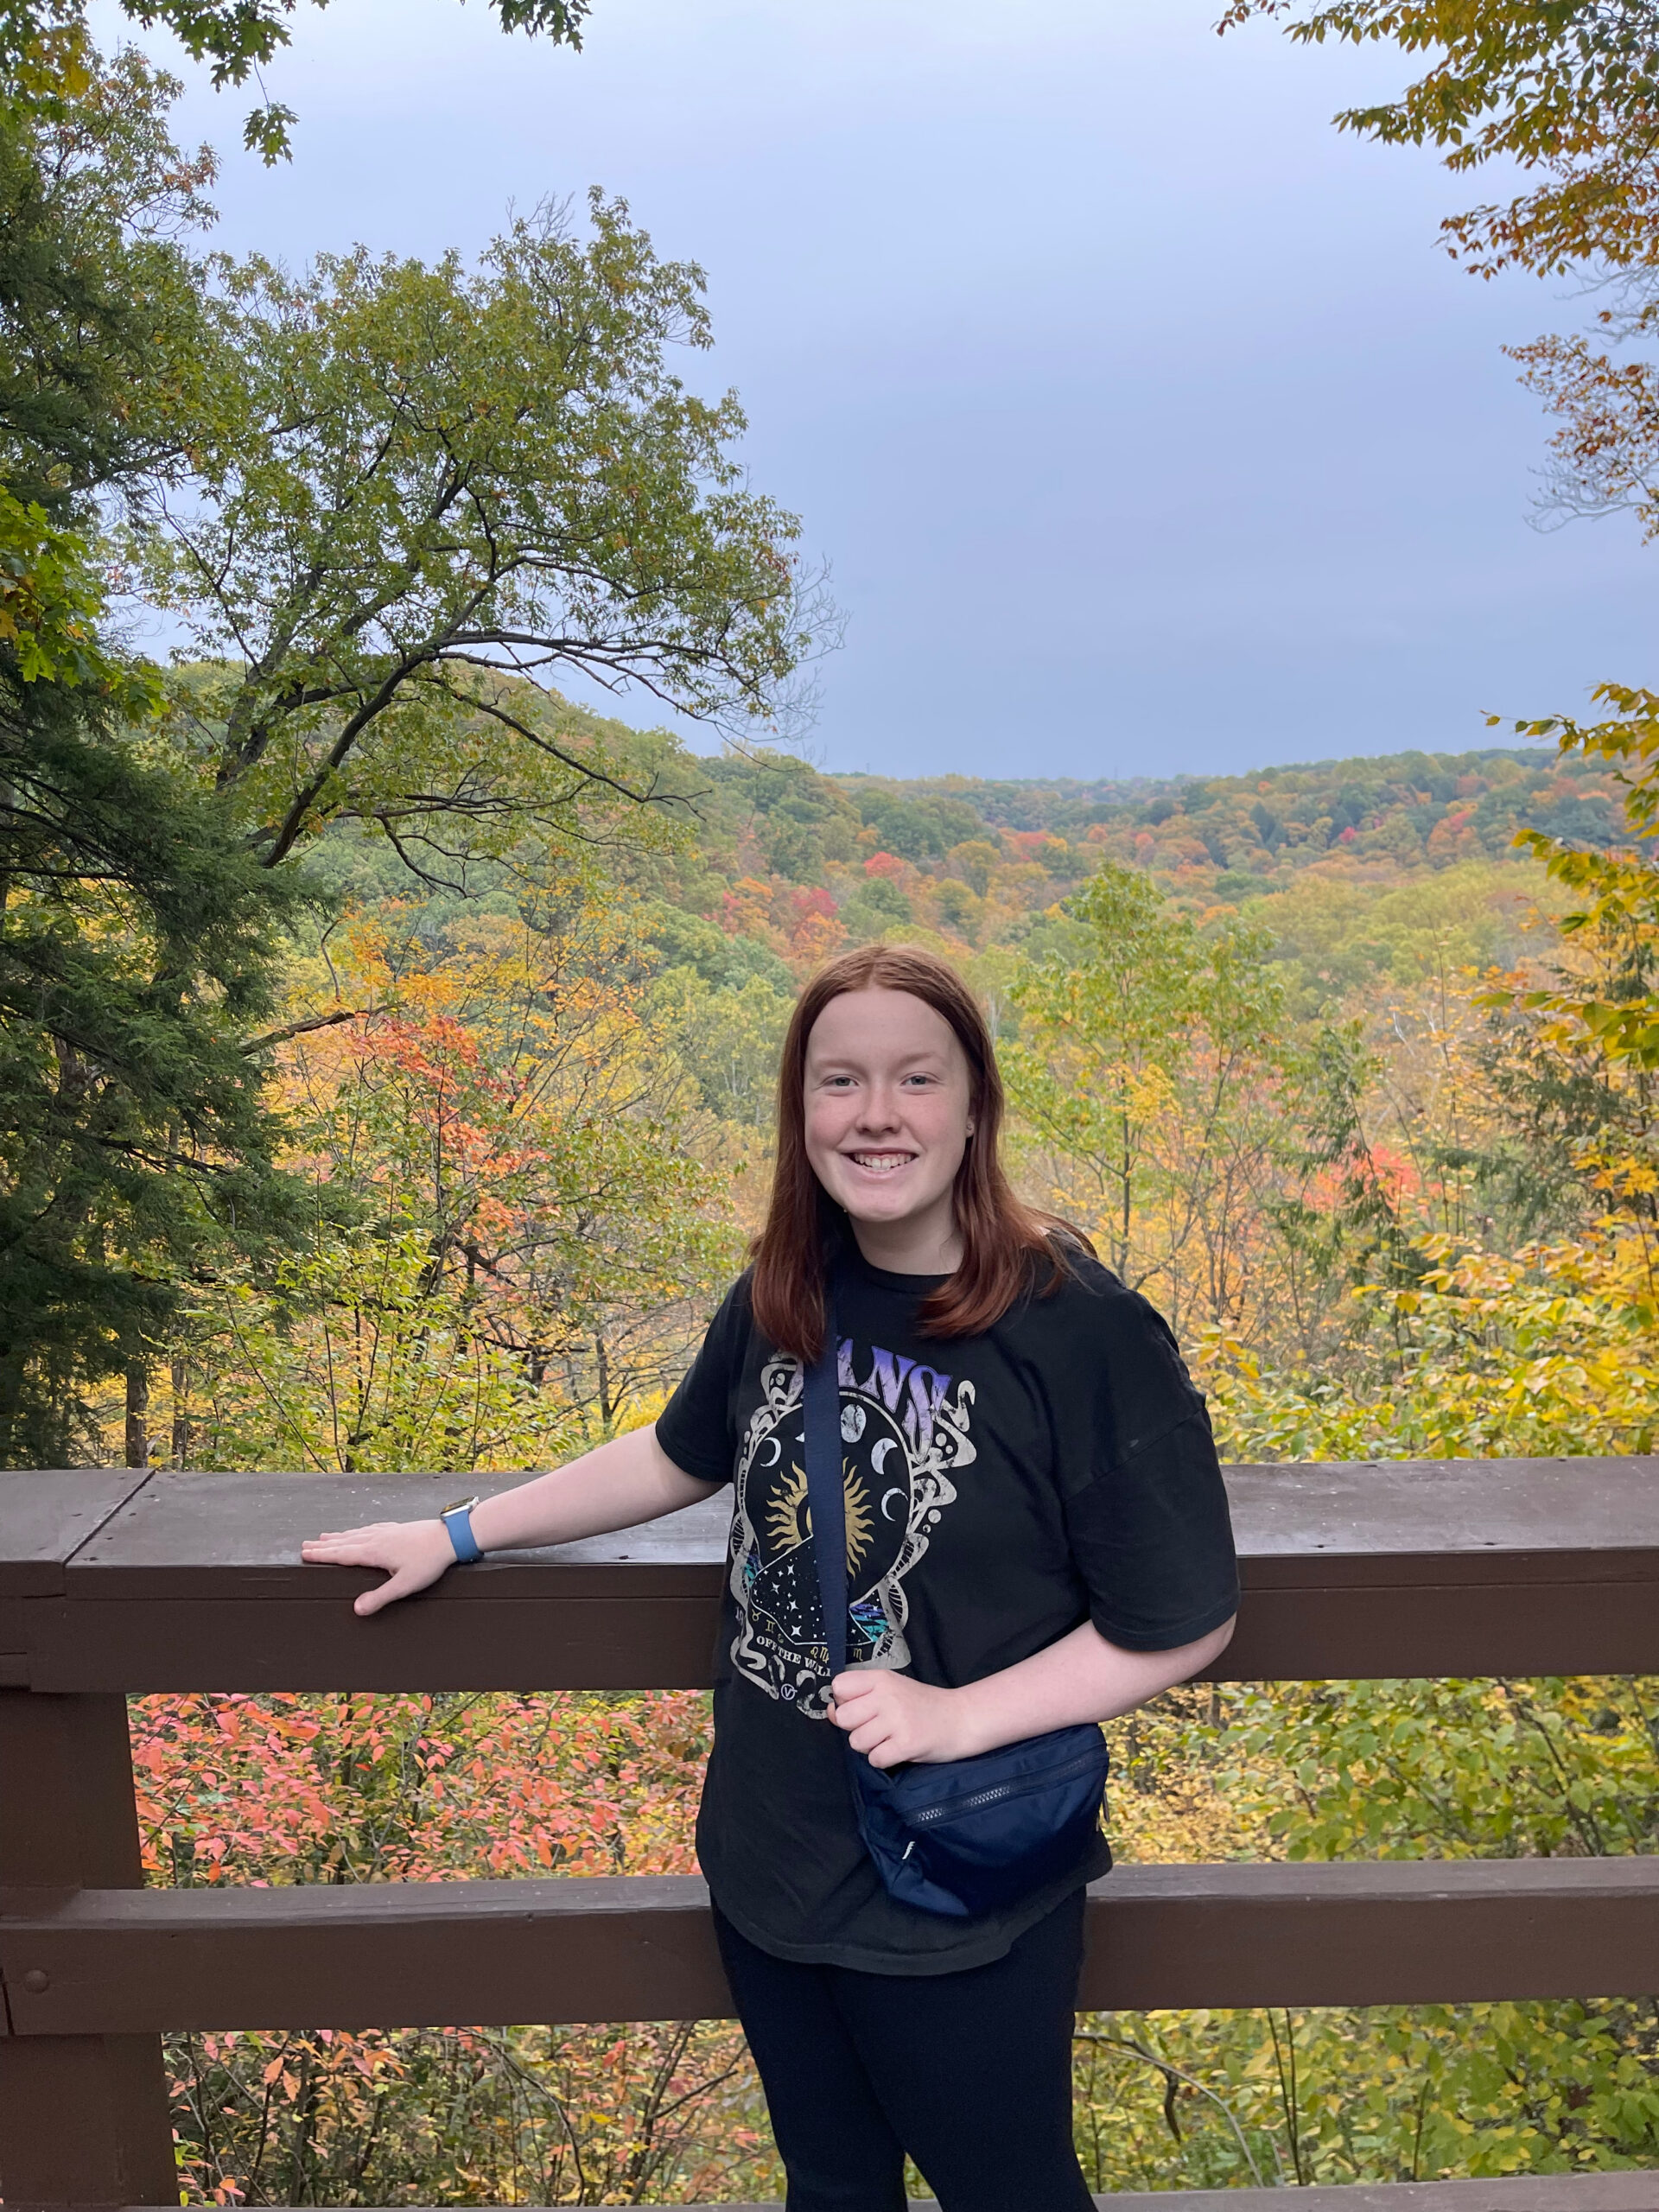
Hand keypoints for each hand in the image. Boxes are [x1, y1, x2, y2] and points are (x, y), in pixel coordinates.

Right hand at [300, 1519, 456, 1616]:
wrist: (450, 1537)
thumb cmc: (429, 1562)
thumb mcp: (404, 1585)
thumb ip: (380, 1597)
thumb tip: (357, 1609)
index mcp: (375, 1552)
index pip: (342, 1554)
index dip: (322, 1555)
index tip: (305, 1553)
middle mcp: (377, 1538)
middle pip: (345, 1542)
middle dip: (324, 1545)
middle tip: (305, 1545)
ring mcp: (388, 1531)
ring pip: (357, 1533)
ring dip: (339, 1536)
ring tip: (325, 1537)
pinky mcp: (398, 1529)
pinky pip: (371, 1528)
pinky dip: (359, 1530)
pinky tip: (361, 1530)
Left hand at [827, 1668, 980, 1767]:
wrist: (961, 1718)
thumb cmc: (922, 1705)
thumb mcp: (891, 1690)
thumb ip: (860, 1697)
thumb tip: (830, 1711)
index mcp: (881, 1678)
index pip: (839, 1686)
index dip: (844, 1701)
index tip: (861, 1708)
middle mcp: (887, 1695)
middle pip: (844, 1717)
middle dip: (856, 1728)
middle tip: (878, 1727)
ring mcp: (898, 1719)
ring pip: (857, 1742)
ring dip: (870, 1747)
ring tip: (890, 1738)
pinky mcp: (907, 1743)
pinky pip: (875, 1759)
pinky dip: (884, 1760)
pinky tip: (899, 1750)